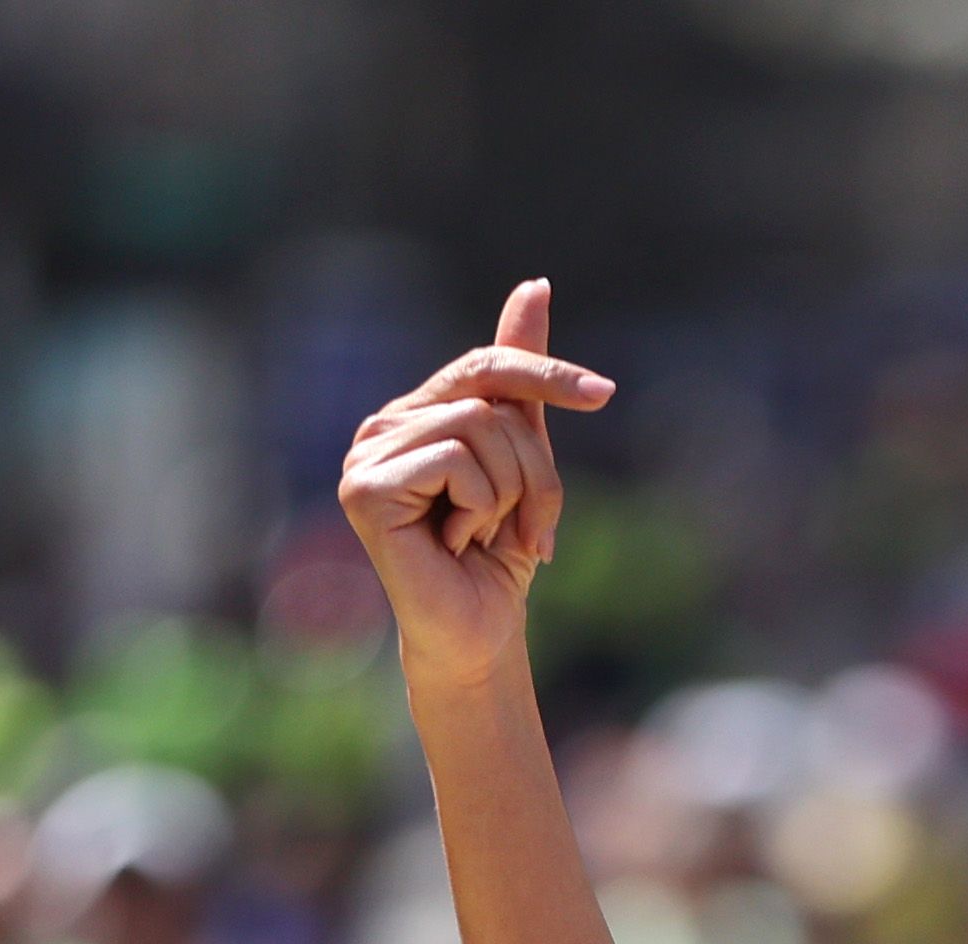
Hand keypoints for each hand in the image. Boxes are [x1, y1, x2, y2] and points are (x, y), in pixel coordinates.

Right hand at [336, 280, 615, 695]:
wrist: (478, 635)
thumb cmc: (500, 557)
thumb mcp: (525, 459)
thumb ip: (523, 383)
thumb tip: (534, 284)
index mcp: (417, 415)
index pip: (487, 366)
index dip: (547, 373)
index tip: (605, 394)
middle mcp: (383, 426)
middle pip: (491, 399)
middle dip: (535, 468)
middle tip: (532, 528)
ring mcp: (365, 455)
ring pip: (478, 426)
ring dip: (509, 493)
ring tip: (485, 537)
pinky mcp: (363, 488)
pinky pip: (454, 460)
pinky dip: (478, 508)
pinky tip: (455, 545)